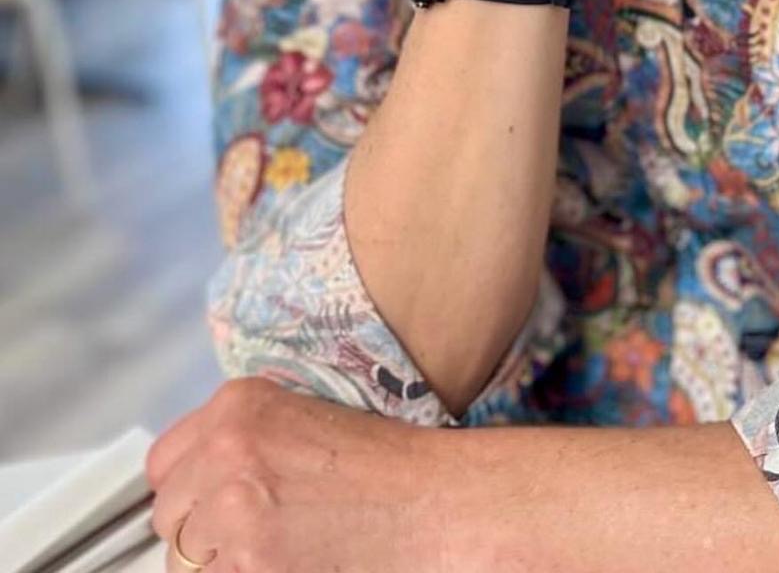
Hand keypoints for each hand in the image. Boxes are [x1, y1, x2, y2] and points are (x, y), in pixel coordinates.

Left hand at [149, 379, 447, 572]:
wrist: (431, 503)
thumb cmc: (385, 467)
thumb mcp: (303, 420)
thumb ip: (240, 440)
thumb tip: (196, 481)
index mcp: (239, 404)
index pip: (163, 462)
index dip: (188, 489)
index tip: (206, 503)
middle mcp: (227, 450)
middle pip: (169, 515)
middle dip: (202, 531)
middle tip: (253, 534)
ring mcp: (234, 511)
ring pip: (184, 562)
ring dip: (221, 564)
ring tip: (275, 553)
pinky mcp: (250, 564)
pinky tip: (285, 565)